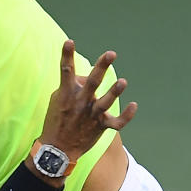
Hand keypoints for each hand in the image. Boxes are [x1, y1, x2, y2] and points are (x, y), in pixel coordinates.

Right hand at [38, 40, 136, 161]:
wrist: (57, 148)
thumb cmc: (56, 120)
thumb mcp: (57, 100)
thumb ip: (71, 85)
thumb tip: (85, 76)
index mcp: (66, 93)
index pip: (65, 71)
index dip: (66, 55)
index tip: (69, 42)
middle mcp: (80, 102)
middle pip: (92, 81)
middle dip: (101, 66)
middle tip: (111, 54)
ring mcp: (91, 115)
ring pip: (105, 102)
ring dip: (114, 92)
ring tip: (123, 82)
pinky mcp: (100, 126)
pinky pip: (117, 122)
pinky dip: (127, 115)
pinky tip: (134, 105)